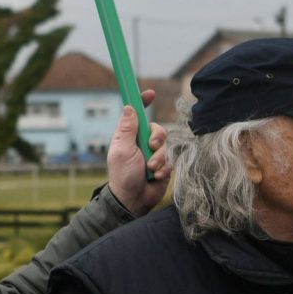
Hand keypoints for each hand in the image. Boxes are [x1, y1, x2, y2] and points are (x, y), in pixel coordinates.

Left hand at [106, 88, 172, 214]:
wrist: (134, 200)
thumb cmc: (123, 176)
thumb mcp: (122, 150)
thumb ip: (127, 129)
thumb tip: (129, 107)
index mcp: (128, 136)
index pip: (136, 114)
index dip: (142, 102)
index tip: (150, 93)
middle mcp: (141, 142)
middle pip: (156, 128)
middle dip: (157, 137)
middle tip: (151, 146)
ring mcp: (153, 154)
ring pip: (165, 144)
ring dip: (159, 157)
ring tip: (151, 168)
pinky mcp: (163, 165)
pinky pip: (170, 159)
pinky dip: (164, 167)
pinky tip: (156, 175)